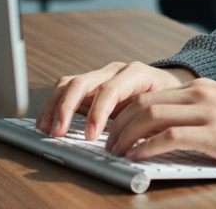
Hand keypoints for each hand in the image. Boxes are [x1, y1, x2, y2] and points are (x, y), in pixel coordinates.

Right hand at [36, 61, 195, 139]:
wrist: (170, 85)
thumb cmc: (167, 99)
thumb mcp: (163, 110)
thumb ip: (149, 123)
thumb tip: (137, 144)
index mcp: (137, 74)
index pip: (111, 89)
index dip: (98, 113)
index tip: (92, 137)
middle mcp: (116, 71)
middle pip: (84, 81)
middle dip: (67, 107)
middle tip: (58, 132)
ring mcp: (101, 75)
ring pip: (71, 82)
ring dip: (55, 106)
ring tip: (46, 129)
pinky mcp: (91, 84)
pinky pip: (67, 88)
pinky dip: (54, 104)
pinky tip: (46, 122)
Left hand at [105, 76, 215, 172]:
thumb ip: (195, 115)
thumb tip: (161, 134)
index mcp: (200, 88)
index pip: (150, 95)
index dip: (124, 114)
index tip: (112, 132)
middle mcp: (200, 94)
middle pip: (144, 103)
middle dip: (118, 125)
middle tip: (107, 145)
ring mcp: (207, 112)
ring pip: (151, 116)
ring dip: (127, 136)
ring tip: (116, 153)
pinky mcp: (215, 133)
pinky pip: (171, 137)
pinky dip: (147, 147)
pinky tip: (137, 158)